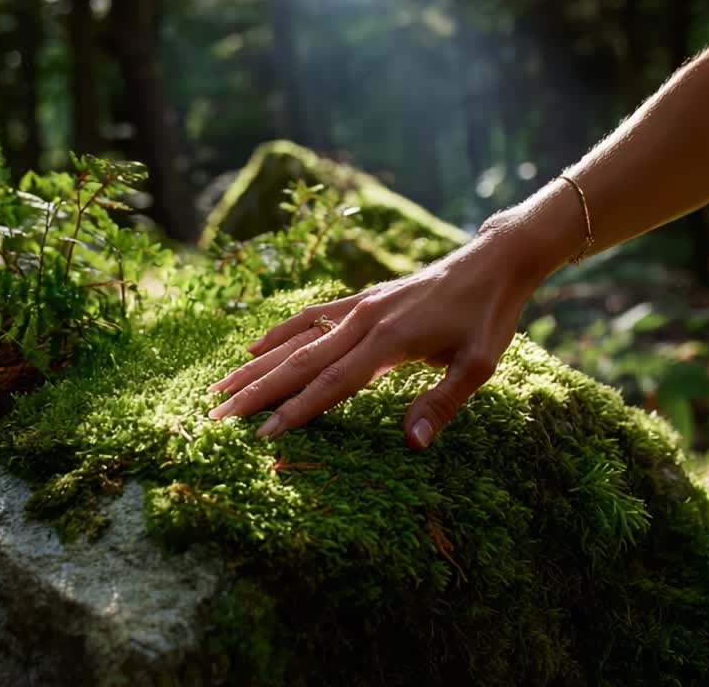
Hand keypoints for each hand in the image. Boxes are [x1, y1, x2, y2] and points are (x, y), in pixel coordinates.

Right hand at [206, 210, 552, 448]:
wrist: (492, 264)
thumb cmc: (488, 317)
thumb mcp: (477, 365)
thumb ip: (440, 404)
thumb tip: (411, 444)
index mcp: (387, 342)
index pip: (330, 385)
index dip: (296, 412)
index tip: (262, 437)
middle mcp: (363, 322)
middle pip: (298, 363)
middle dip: (256, 393)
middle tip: (216, 417)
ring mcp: (358, 308)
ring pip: (295, 340)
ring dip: (256, 365)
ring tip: (219, 388)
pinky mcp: (361, 300)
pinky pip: (310, 317)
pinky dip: (279, 332)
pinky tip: (254, 346)